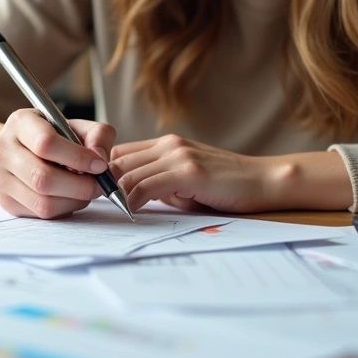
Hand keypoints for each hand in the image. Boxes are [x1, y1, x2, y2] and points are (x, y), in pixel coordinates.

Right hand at [0, 108, 116, 218]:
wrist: (18, 149)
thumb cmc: (53, 136)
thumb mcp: (76, 125)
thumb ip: (97, 135)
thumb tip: (100, 161)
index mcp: (20, 123)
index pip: (46, 143)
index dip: (78, 158)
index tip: (100, 165)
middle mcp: (2, 150)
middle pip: (43, 178)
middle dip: (80, 186)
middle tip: (99, 186)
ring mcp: (0, 179)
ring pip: (43, 202)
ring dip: (74, 201)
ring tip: (84, 191)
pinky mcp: (6, 202)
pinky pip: (41, 215)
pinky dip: (63, 209)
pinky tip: (69, 197)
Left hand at [111, 136, 354, 212]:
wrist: (265, 181)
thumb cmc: (227, 187)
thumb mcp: (187, 181)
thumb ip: (160, 183)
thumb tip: (130, 196)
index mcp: (166, 145)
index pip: (119, 153)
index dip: (103, 173)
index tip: (96, 194)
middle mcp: (169, 145)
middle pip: (117, 161)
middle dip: (102, 185)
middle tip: (92, 205)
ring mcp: (178, 156)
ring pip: (128, 174)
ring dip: (114, 195)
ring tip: (108, 212)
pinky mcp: (188, 171)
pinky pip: (146, 186)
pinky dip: (133, 200)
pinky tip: (130, 213)